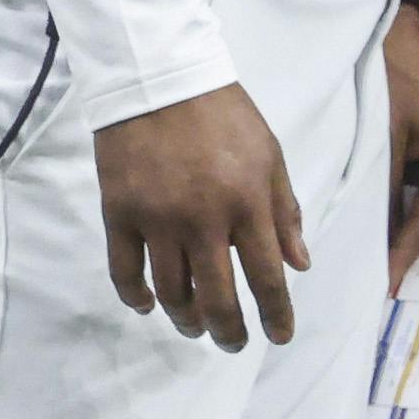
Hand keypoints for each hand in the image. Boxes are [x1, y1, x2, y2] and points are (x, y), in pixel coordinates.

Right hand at [92, 81, 306, 350]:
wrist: (156, 75)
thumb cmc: (222, 113)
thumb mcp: (269, 155)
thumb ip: (286, 211)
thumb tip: (299, 265)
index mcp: (247, 204)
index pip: (267, 279)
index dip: (276, 316)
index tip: (278, 336)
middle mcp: (203, 220)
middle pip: (218, 298)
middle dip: (229, 332)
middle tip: (232, 342)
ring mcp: (156, 217)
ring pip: (171, 291)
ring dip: (186, 319)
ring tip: (193, 325)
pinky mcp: (118, 210)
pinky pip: (124, 269)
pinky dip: (135, 296)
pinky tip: (146, 304)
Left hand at [385, 8, 418, 286]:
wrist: (393, 17)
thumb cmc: (388, 68)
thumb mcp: (381, 127)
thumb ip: (379, 179)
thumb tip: (365, 230)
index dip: (403, 253)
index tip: (383, 286)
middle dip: (401, 244)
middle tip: (370, 280)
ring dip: (397, 221)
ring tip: (368, 258)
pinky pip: (418, 179)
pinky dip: (397, 197)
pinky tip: (372, 216)